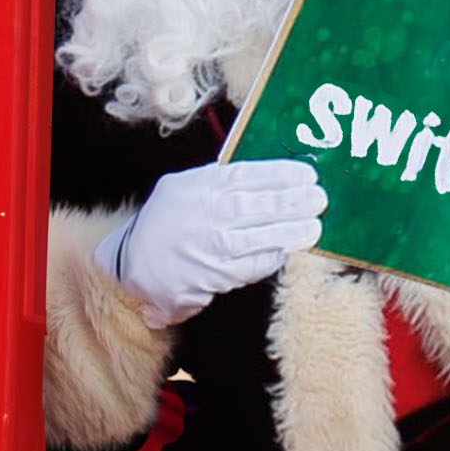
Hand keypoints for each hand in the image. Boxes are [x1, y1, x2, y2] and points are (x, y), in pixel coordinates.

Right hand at [100, 158, 326, 324]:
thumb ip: (219, 180)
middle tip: (318, 199)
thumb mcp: (184, 188)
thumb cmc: (165, 222)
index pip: (246, 175)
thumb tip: (265, 176)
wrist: (131, 264)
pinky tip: (286, 251)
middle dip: (291, 202)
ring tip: (313, 227)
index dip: (280, 175)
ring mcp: (210, 246)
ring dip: (289, 232)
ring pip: (258, 237)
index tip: (306, 175)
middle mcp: (205, 215)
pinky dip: (271, 258)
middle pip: (256, 205)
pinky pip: (251, 265)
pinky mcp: (214, 275)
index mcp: (199, 186)